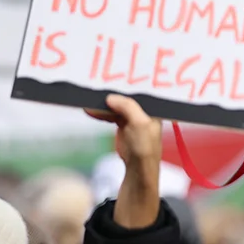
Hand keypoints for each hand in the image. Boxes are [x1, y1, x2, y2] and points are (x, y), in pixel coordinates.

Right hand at [85, 94, 161, 227]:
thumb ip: (128, 108)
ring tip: (89, 100)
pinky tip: (90, 110)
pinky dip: (100, 112)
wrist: (138, 169)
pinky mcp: (123, 125)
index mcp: (154, 108)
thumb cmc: (145, 147)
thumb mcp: (140, 124)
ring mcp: (133, 117)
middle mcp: (145, 110)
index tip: (114, 74)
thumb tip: (111, 97)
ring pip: (116, 105)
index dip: (129, 81)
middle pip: (126, 96)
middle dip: (113, 91)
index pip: (141, 89)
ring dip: (103, 103)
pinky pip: (110, 114)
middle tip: (97, 84)